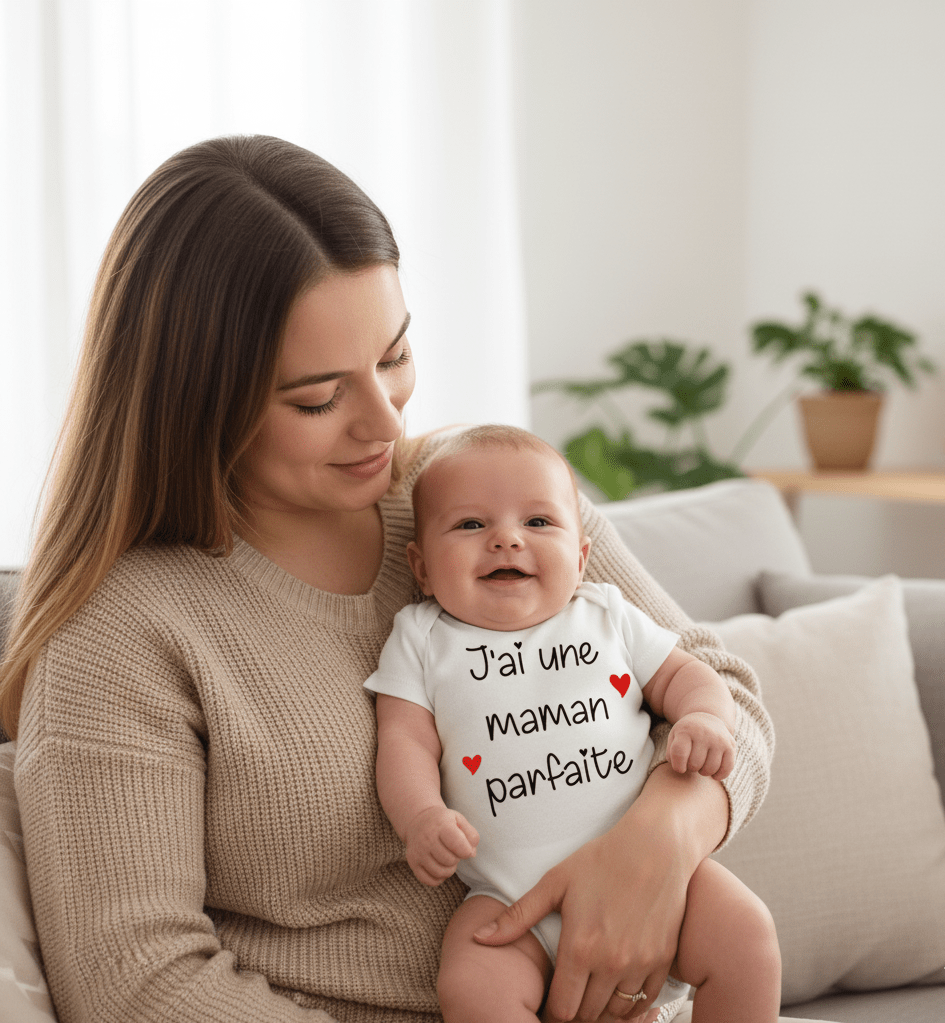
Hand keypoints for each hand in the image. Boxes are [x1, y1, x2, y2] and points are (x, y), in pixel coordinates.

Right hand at [403, 806, 478, 886]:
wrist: (418, 821)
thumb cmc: (443, 822)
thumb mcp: (459, 820)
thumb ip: (471, 835)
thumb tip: (471, 854)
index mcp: (441, 825)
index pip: (458, 845)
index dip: (467, 851)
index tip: (465, 847)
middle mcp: (427, 838)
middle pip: (450, 860)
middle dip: (457, 859)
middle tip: (454, 852)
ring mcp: (418, 851)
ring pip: (440, 872)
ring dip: (449, 870)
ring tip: (448, 860)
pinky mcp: (413, 862)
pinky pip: (429, 881)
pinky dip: (438, 878)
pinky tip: (440, 867)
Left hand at [473, 773, 701, 1021]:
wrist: (655, 845)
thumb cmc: (601, 859)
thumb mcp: (555, 882)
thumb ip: (517, 916)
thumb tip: (478, 939)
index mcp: (579, 947)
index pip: (561, 1009)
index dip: (551, 1009)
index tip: (549, 997)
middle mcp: (611, 963)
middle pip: (587, 1016)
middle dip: (575, 1010)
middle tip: (569, 992)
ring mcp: (641, 964)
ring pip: (616, 1013)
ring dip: (602, 1008)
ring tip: (591, 989)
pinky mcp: (664, 961)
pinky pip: (645, 1003)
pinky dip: (631, 1002)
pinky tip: (618, 986)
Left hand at [667, 711, 734, 779]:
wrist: (706, 719)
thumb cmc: (687, 733)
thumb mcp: (674, 737)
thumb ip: (672, 754)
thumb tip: (680, 769)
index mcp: (686, 730)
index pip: (679, 753)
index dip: (678, 766)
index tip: (679, 768)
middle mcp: (703, 733)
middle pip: (694, 764)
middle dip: (691, 768)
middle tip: (691, 762)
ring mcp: (718, 739)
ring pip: (710, 769)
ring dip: (703, 772)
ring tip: (701, 764)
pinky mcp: (730, 746)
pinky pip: (726, 769)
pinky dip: (719, 775)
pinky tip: (713, 773)